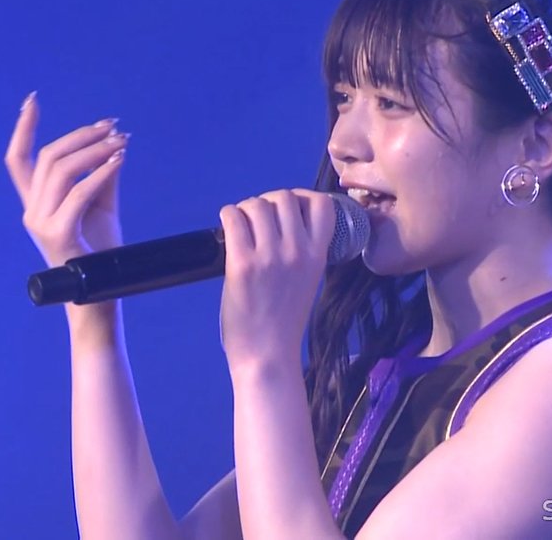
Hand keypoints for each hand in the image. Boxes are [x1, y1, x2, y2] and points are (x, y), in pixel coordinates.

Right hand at [5, 92, 130, 267]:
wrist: (102, 293)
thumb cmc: (101, 251)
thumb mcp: (102, 206)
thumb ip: (102, 176)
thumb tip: (114, 145)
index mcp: (37, 203)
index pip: (19, 160)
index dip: (23, 128)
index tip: (32, 100)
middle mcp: (33, 211)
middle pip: (48, 157)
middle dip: (81, 135)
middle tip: (112, 126)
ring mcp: (41, 223)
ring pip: (61, 170)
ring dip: (94, 150)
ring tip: (120, 141)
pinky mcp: (58, 234)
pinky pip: (79, 193)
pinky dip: (101, 172)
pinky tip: (119, 160)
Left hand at [217, 189, 335, 367]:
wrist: (267, 354)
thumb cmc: (285, 321)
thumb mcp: (308, 280)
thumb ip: (302, 252)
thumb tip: (281, 222)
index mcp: (319, 255)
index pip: (323, 204)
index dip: (303, 197)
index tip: (290, 208)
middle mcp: (297, 251)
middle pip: (284, 197)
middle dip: (269, 202)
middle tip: (259, 219)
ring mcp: (269, 256)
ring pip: (257, 204)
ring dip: (246, 209)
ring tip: (242, 225)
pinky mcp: (242, 263)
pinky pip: (233, 217)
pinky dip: (228, 215)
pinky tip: (228, 226)